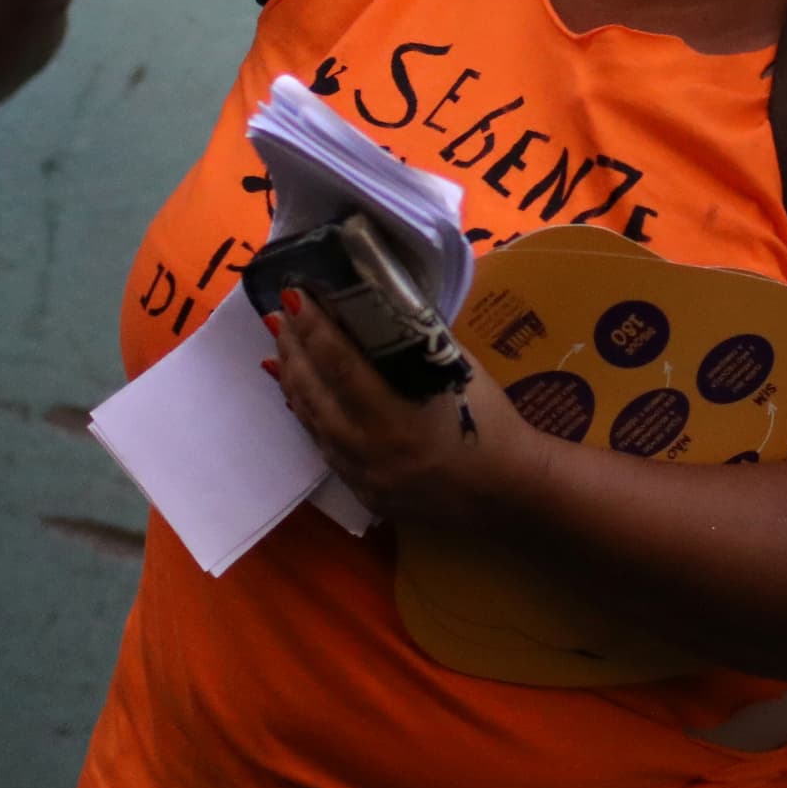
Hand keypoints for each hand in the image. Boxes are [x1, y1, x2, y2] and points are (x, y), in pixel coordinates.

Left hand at [264, 290, 536, 530]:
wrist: (507, 491)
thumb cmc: (490, 423)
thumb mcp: (457, 371)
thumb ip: (415, 344)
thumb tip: (379, 308)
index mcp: (395, 418)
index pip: (339, 363)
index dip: (314, 327)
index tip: (295, 295)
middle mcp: (369, 451)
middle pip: (315, 392)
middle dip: (294, 349)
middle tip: (279, 314)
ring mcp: (362, 476)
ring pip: (312, 422)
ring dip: (294, 382)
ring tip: (281, 348)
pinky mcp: (363, 492)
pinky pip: (325, 448)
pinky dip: (310, 416)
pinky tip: (300, 395)